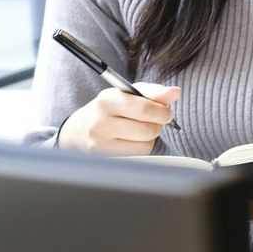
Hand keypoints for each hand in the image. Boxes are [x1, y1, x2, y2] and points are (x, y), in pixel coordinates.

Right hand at [57, 82, 179, 154]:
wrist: (76, 132)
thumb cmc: (108, 110)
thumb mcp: (125, 94)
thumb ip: (152, 92)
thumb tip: (176, 92)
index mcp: (107, 100)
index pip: (145, 109)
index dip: (163, 112)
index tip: (166, 113)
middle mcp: (100, 122)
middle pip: (149, 129)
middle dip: (157, 125)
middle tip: (152, 122)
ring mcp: (100, 145)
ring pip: (146, 145)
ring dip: (149, 139)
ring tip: (138, 132)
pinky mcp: (105, 160)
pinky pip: (138, 156)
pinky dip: (140, 149)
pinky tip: (129, 142)